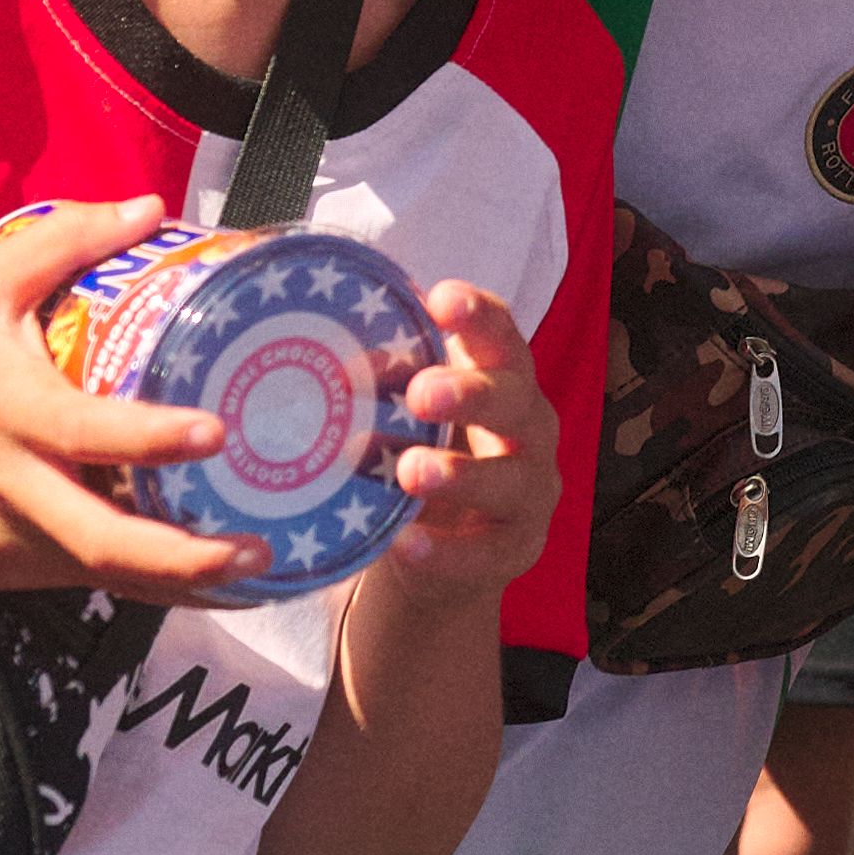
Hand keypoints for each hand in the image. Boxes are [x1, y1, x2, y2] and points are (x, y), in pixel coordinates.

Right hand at [0, 194, 268, 603]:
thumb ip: (65, 241)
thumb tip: (148, 206)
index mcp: (8, 413)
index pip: (93, 434)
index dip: (156, 439)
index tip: (216, 434)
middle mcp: (6, 488)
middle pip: (102, 544)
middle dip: (185, 561)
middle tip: (258, 554)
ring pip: (91, 577)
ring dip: (167, 583)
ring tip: (246, 577)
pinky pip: (62, 582)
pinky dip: (118, 583)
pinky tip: (173, 575)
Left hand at [358, 282, 561, 597]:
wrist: (448, 550)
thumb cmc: (428, 452)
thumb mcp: (409, 413)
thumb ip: (388, 379)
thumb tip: (323, 336)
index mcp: (504, 380)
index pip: (501, 336)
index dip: (477, 316)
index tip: (439, 301)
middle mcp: (529, 429)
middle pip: (515, 402)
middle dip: (471, 395)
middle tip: (420, 392)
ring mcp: (530, 493)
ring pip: (510, 481)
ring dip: (461, 474)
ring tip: (411, 471)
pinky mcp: (516, 549)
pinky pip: (487, 553)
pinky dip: (447, 550)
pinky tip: (407, 544)